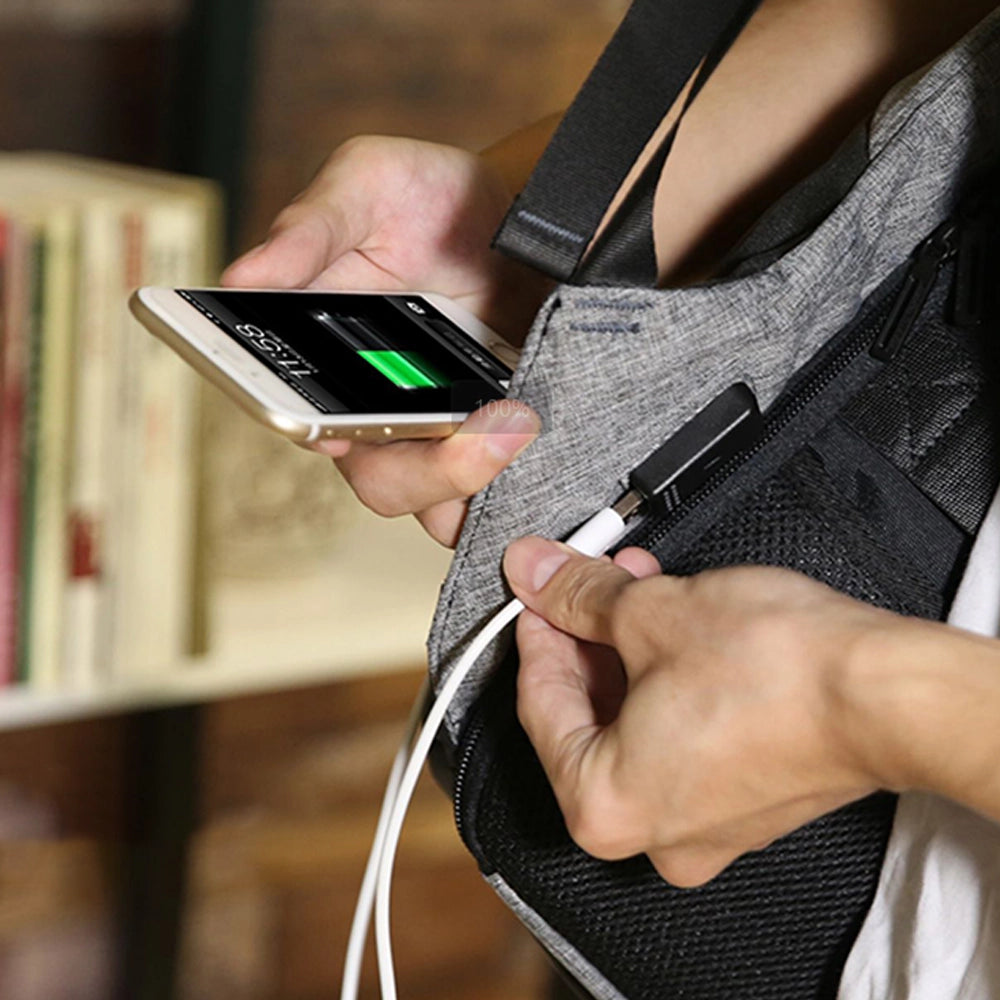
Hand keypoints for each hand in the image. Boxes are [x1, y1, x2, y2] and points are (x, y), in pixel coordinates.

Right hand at [223, 136, 548, 546]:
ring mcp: (439, 433)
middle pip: (383, 483)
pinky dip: (520, 481)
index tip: (347, 431)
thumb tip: (241, 279)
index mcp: (326, 361)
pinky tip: (542, 440)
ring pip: (442, 507)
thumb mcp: (367, 185)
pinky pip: (500, 494)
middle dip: (434, 470)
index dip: (322, 437)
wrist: (515, 211)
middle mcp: (377, 410)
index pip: (306, 424)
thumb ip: (310, 228)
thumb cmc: (430, 198)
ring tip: (523, 423)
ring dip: (482, 481)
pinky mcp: (494, 442)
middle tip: (494, 424)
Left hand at [502, 537, 910, 886]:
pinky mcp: (746, 800)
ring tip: (633, 587)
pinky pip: (678, 736)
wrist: (887, 693)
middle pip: (586, 718)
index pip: (539, 707)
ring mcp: (705, 823)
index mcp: (604, 807)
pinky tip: (674, 625)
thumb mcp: (649, 613)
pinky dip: (667, 681)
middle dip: (585, 636)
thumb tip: (535, 575)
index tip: (536, 593)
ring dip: (627, 649)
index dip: (535, 634)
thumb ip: (576, 596)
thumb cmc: (778, 674)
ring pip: (634, 722)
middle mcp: (652, 832)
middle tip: (583, 581)